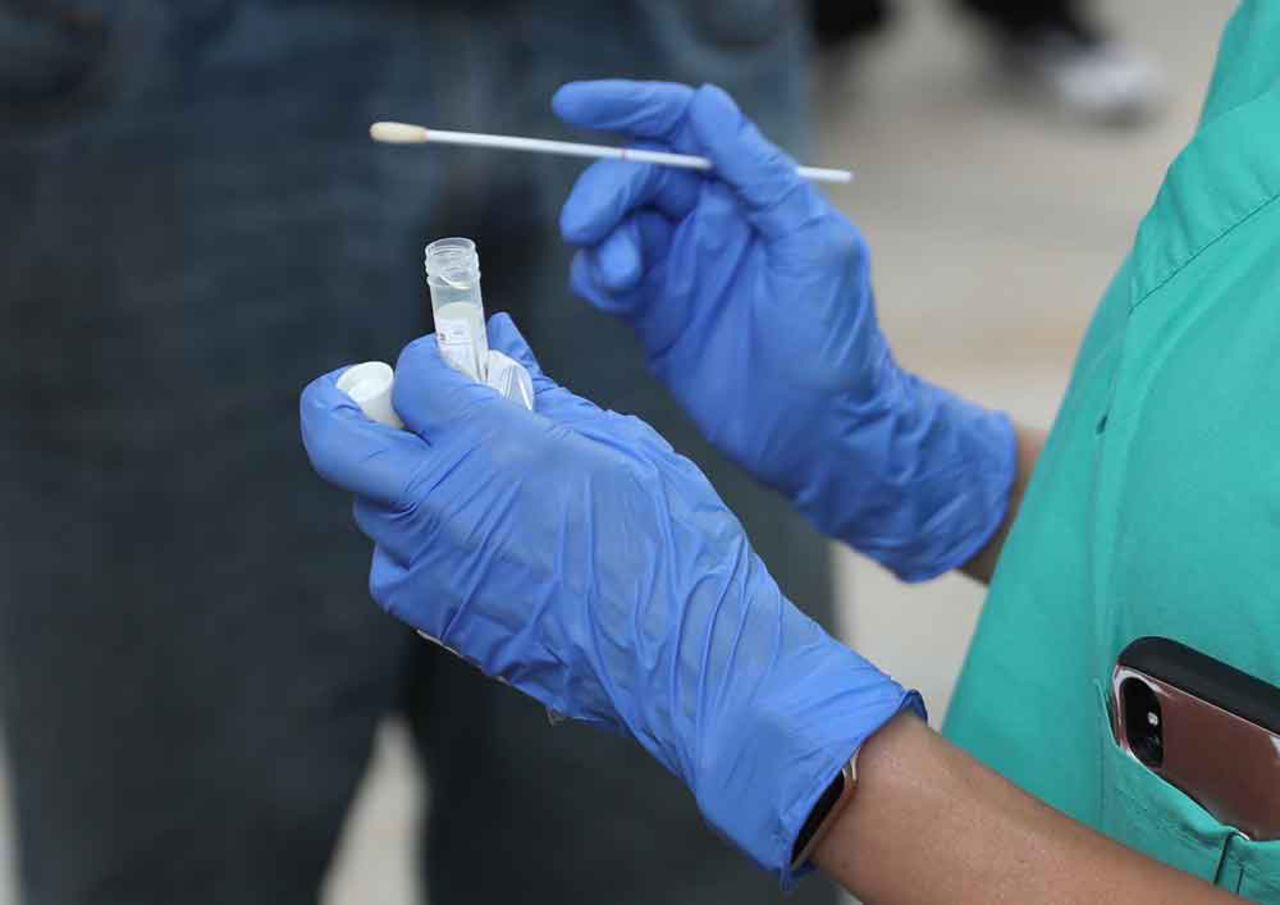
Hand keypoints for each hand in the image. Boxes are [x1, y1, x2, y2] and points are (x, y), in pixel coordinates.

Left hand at [300, 314, 921, 879]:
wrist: (688, 659)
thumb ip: (543, 391)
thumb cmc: (672, 543)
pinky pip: (400, 570)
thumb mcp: (619, 444)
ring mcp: (435, 572)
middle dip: (346, 403)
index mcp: (491, 445)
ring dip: (398, 480)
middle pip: (337, 439)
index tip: (453, 360)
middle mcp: (442, 506)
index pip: (411, 376)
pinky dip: (420, 543)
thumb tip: (501, 340)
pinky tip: (478, 539)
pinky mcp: (443, 624)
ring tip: (462, 478)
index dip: (428, 358)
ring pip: (371, 509)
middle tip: (387, 396)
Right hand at [556, 80, 1016, 580]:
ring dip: (600, 240)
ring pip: (612, 225)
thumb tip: (706, 103)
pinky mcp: (653, 316)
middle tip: (587, 228)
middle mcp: (711, 223)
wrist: (821, 435)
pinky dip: (595, 275)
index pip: (683, 126)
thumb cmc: (834, 341)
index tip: (571, 104)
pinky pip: (604, 276)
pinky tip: (616, 296)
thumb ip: (758, 174)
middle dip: (603, 191)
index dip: (628, 106)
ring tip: (623, 280)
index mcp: (752, 193)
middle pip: (635, 176)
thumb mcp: (809, 246)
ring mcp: (679, 269)